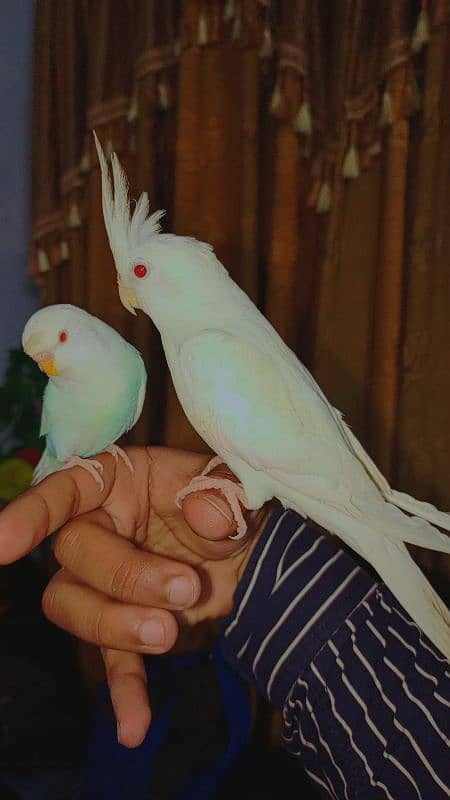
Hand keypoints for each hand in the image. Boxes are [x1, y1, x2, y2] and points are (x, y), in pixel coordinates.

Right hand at [0, 447, 271, 745]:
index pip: (66, 490)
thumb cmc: (229, 507)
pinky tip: (136, 727)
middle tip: (185, 587)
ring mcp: (104, 583)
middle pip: (73, 556)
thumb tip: (205, 516)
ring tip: (170, 633)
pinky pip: (112, 661)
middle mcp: (98, 528)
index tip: (3, 543)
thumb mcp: (236, 485)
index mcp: (118, 482)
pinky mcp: (126, 629)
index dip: (32, 513)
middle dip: (125, 577)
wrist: (249, 555)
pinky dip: (125, 691)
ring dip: (117, 625)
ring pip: (74, 607)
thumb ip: (224, 491)